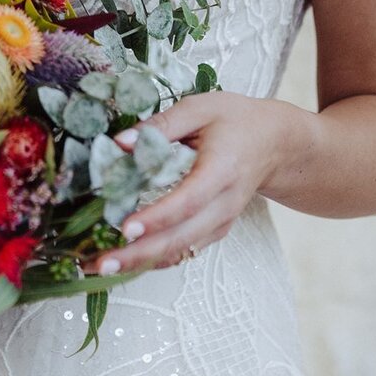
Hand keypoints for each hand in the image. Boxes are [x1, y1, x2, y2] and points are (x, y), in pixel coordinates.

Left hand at [81, 91, 293, 275]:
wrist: (275, 144)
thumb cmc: (235, 121)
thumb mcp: (200, 108)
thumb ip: (161, 124)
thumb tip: (120, 143)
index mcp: (221, 170)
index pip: (189, 201)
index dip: (158, 217)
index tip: (126, 228)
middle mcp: (224, 204)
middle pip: (182, 238)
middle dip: (140, 254)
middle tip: (101, 263)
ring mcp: (221, 222)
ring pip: (181, 250)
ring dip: (141, 263)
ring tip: (100, 267)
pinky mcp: (214, 230)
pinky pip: (185, 250)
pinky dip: (155, 260)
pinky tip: (124, 262)